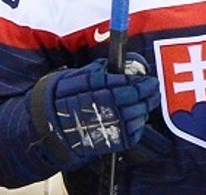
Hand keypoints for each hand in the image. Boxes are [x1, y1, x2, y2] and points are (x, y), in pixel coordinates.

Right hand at [41, 59, 159, 160]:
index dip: (142, 82)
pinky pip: (134, 132)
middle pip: (137, 98)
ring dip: (146, 107)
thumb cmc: (63, 99)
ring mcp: (110, 125)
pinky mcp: (113, 142)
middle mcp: (105, 106)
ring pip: (138, 114)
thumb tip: (118, 64)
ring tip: (149, 102)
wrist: (51, 128)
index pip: (128, 83)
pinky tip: (139, 117)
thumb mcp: (77, 77)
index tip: (149, 79)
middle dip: (149, 93)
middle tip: (155, 88)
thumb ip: (100, 70)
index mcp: (98, 89)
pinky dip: (140, 124)